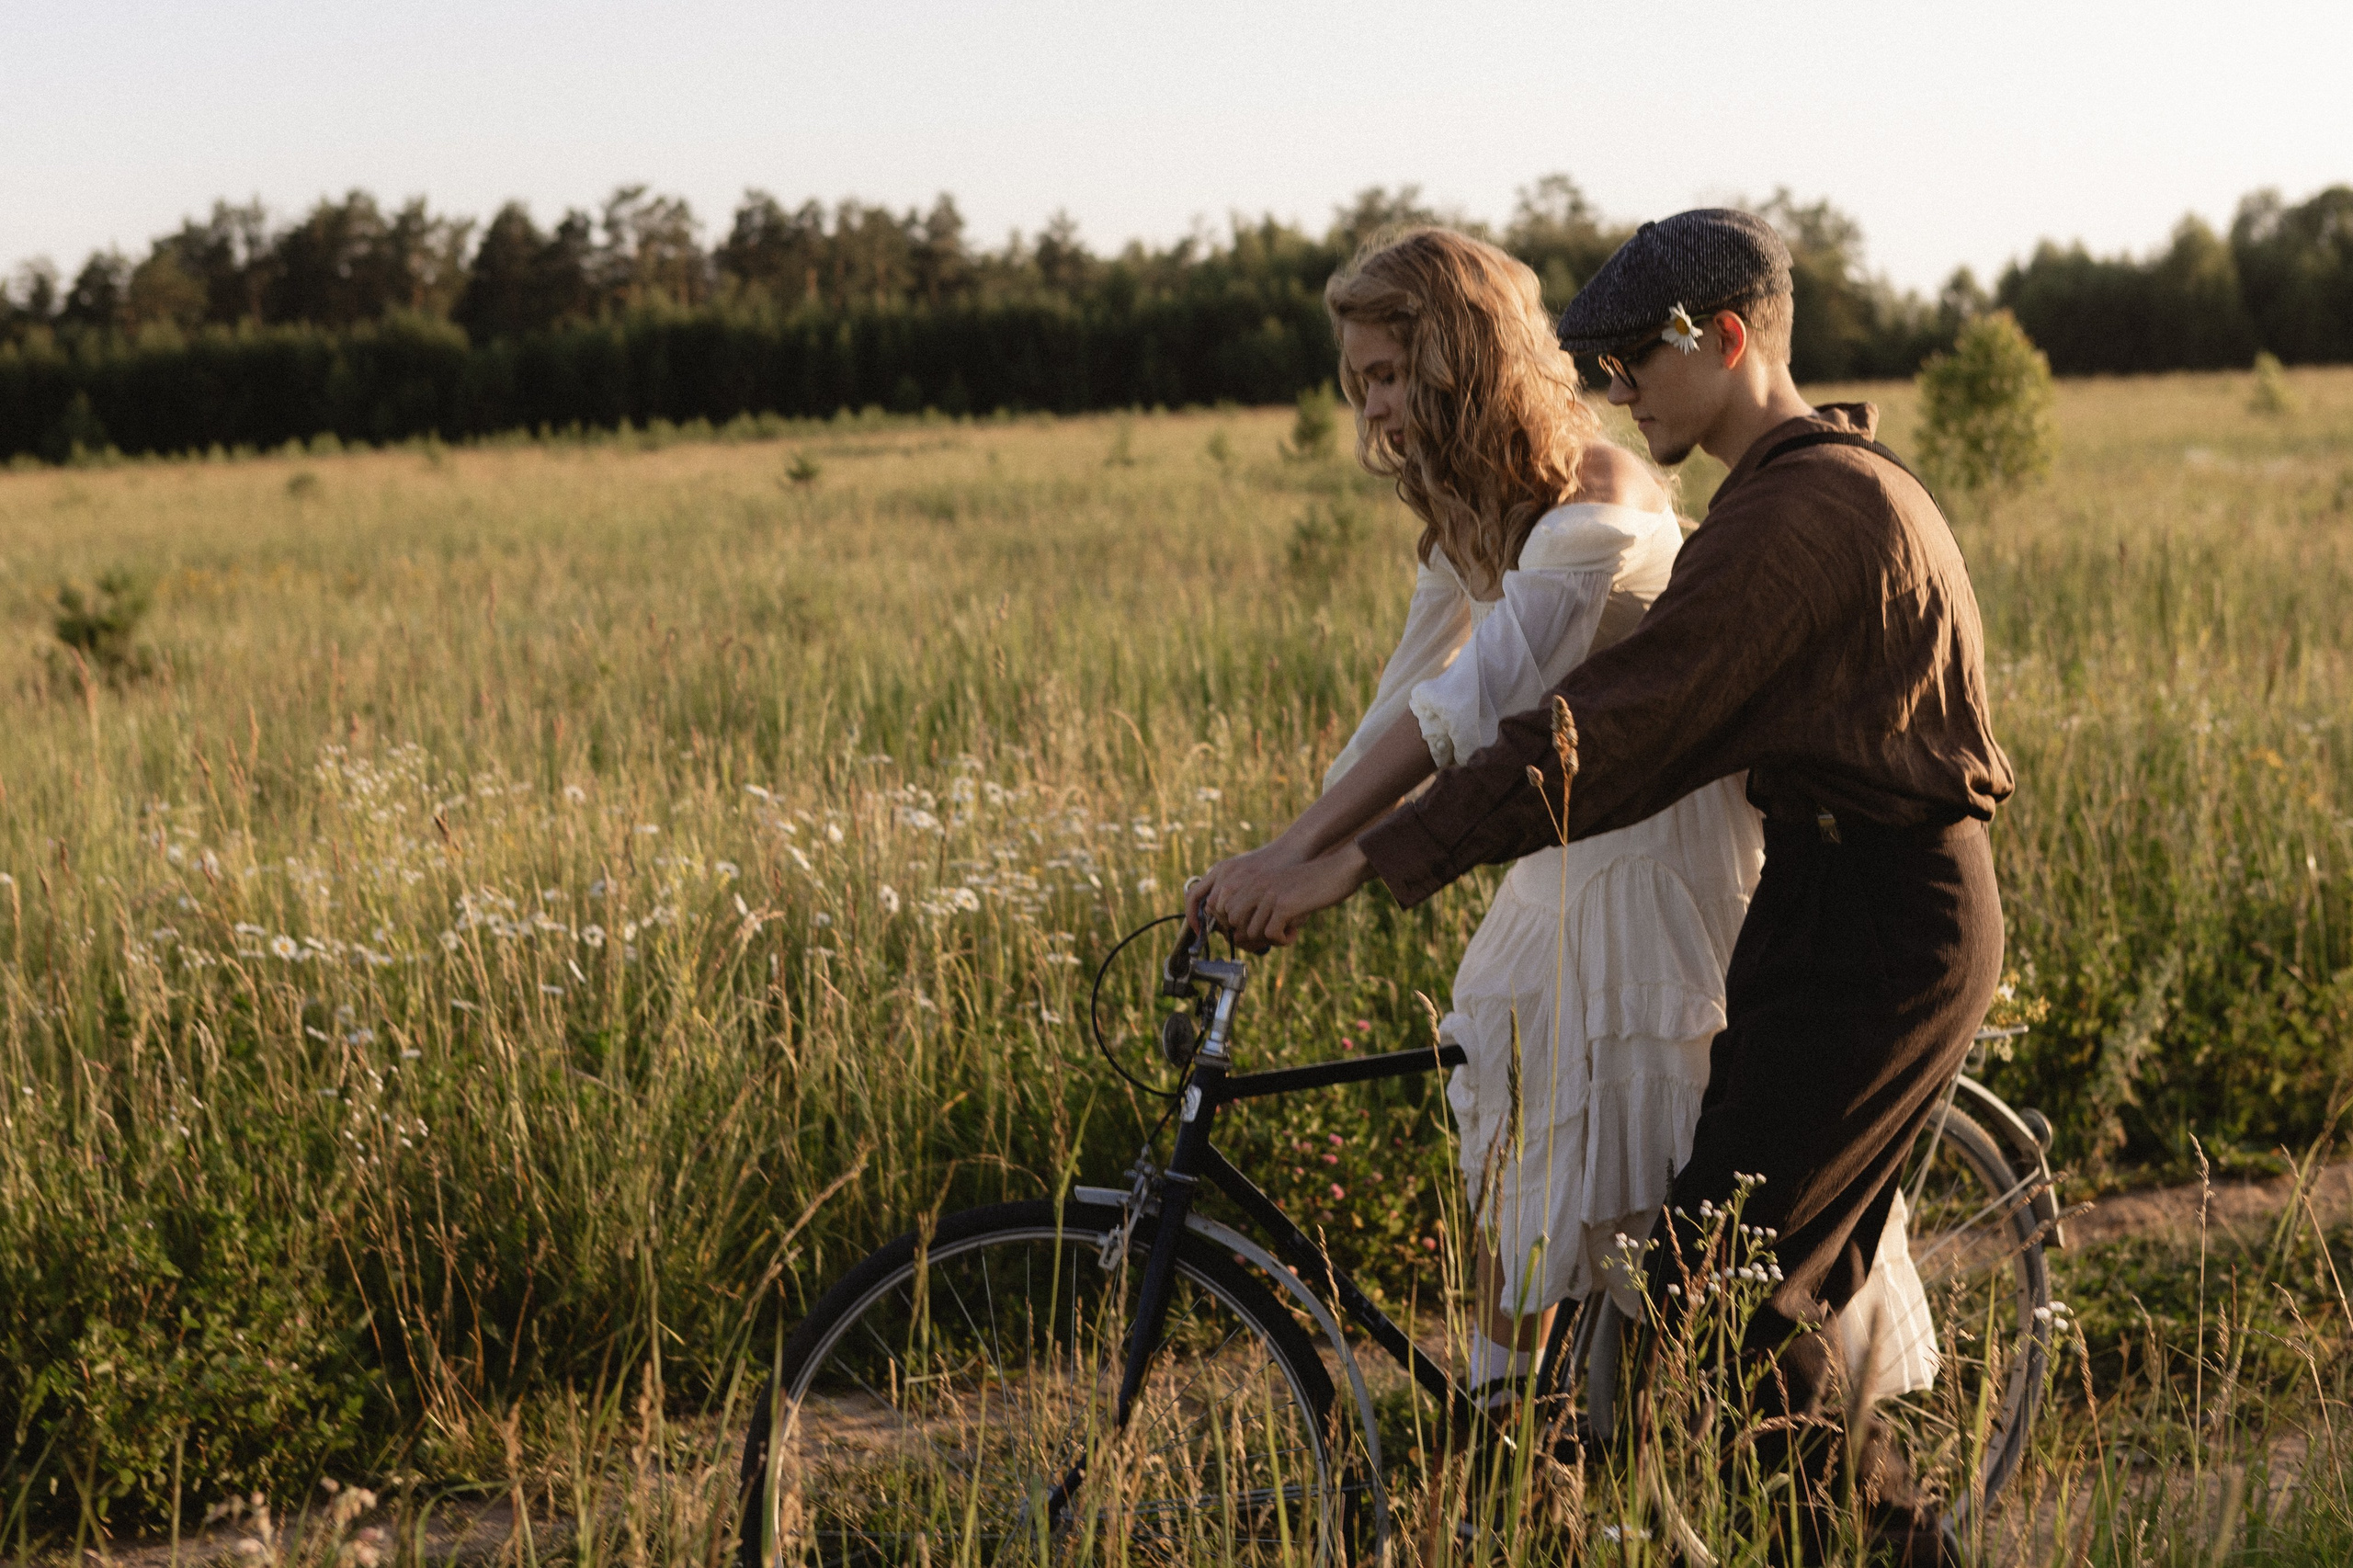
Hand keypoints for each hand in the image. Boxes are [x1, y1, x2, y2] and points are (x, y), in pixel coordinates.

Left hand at [1195, 843, 1373, 949]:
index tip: (1260, 929)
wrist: (1339, 869)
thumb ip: (1259, 912)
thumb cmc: (1310, 884)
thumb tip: (1240, 939)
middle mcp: (1255, 885)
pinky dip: (1282, 940)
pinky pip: (1271, 934)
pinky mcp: (1284, 904)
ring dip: (1269, 939)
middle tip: (1274, 933)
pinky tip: (1294, 931)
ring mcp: (1268, 894)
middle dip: (1252, 935)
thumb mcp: (1279, 892)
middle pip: (1235, 924)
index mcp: (1252, 881)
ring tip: (1287, 931)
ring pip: (1252, 932)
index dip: (1240, 926)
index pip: (1227, 912)